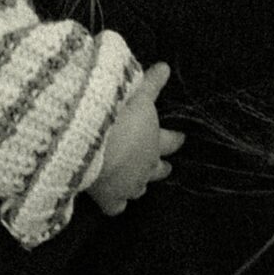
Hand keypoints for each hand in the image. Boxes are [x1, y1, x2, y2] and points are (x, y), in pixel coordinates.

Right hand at [88, 62, 182, 216]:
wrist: (92, 143)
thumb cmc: (118, 116)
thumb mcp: (136, 94)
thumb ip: (151, 82)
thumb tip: (166, 67)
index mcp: (155, 141)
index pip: (171, 141)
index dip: (175, 139)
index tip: (181, 137)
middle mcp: (146, 167)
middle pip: (159, 171)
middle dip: (161, 168)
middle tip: (165, 166)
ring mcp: (129, 185)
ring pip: (140, 190)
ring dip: (139, 185)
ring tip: (136, 184)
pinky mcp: (109, 198)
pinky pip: (116, 208)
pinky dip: (115, 204)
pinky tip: (112, 203)